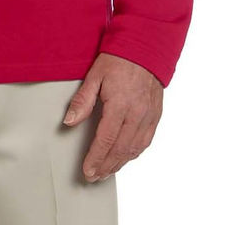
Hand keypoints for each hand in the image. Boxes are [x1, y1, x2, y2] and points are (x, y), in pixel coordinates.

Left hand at [62, 52, 162, 180]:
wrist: (145, 47)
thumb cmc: (118, 59)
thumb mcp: (95, 75)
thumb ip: (82, 100)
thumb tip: (69, 122)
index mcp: (119, 104)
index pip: (105, 139)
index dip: (95, 158)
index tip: (87, 171)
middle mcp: (136, 114)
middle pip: (120, 149)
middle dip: (105, 166)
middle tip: (93, 177)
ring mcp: (148, 116)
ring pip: (134, 149)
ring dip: (119, 163)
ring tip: (106, 172)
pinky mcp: (156, 115)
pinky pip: (146, 141)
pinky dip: (134, 153)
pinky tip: (124, 157)